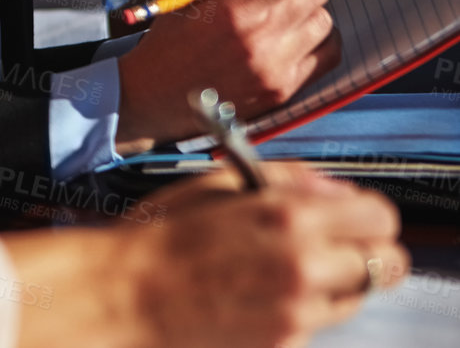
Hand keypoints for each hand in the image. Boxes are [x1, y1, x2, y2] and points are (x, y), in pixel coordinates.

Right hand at [115, 0, 360, 147]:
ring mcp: (277, 70)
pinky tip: (294, 34)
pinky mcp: (286, 91)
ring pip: (325, 21)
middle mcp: (261, 41)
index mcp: (235, 10)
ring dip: (313, 6)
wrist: (157, 97)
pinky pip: (328, 54)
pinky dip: (319, 36)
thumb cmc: (171, 33)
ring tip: (282, 9)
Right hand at [124, 165, 407, 346]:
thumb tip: (331, 188)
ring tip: (286, 272)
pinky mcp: (286, 344)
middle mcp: (304, 266)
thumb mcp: (215, 185)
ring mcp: (298, 312)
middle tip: (333, 247)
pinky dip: (301, 309)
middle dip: (365, 252)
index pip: (379, 216)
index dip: (366, 214)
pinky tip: (259, 296)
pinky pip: (316, 323)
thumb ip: (285, 178)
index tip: (349, 216)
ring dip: (335, 283)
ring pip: (356, 297)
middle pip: (387, 264)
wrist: (124, 296)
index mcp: (288, 217)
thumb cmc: (159, 236)